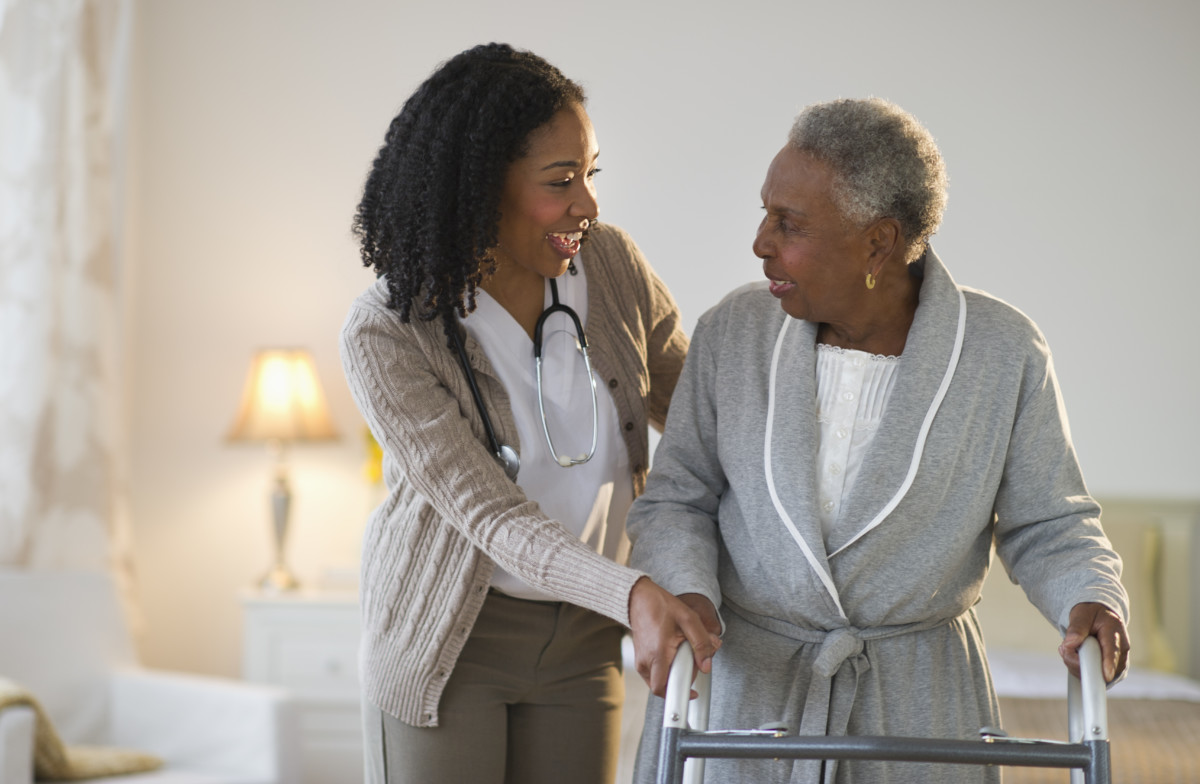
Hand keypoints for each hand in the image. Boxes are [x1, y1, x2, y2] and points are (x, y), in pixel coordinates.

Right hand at [628, 577, 721, 697]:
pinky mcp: (640, 661)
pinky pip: (656, 674)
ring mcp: (640, 662)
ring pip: (660, 681)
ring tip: (680, 653)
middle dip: (681, 678)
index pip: (663, 688)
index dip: (680, 694)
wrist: (638, 599)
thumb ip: (701, 643)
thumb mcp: (688, 619)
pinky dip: (667, 668)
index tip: (693, 694)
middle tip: (689, 660)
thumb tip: (706, 666)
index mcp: (658, 653)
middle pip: (665, 687)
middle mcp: (645, 662)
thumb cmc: (661, 606)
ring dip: (674, 673)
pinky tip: (672, 652)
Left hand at [1058, 601, 1129, 682]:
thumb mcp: (1082, 614)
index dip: (1108, 664)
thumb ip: (1076, 628)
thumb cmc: (1091, 614)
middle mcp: (1121, 650)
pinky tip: (1078, 656)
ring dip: (1077, 665)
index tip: (1106, 676)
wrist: (1100, 618)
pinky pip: (1094, 677)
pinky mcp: (1113, 670)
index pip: (1112, 651)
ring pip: (1096, 675)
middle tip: (1065, 647)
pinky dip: (1081, 668)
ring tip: (1072, 647)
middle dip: (1078, 661)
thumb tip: (1071, 643)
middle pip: (1101, 667)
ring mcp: (1118, 662)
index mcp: (1114, 633)